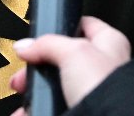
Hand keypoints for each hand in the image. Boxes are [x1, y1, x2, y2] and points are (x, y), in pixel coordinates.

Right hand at [10, 16, 131, 113]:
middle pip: (62, 60)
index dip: (60, 28)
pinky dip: (40, 108)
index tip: (40, 36)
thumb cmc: (105, 86)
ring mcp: (92, 91)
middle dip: (39, 68)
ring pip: (56, 87)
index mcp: (109, 42)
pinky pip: (55, 106)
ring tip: (24, 96)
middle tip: (24, 75)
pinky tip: (28, 111)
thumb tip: (25, 45)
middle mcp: (103, 66)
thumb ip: (47, 44)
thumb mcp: (73, 52)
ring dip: (36, 91)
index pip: (83, 26)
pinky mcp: (84, 110)